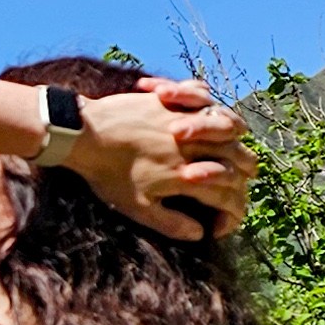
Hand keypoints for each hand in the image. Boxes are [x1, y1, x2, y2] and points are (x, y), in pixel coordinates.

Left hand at [69, 80, 257, 243]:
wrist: (82, 135)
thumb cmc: (107, 174)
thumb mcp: (137, 207)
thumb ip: (171, 222)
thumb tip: (200, 233)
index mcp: (188, 175)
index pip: (230, 196)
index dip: (232, 215)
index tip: (218, 225)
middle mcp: (195, 147)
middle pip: (241, 158)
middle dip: (243, 174)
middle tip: (234, 182)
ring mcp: (186, 119)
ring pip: (230, 123)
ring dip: (232, 138)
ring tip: (227, 148)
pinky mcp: (171, 99)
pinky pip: (199, 92)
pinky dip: (202, 101)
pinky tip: (195, 110)